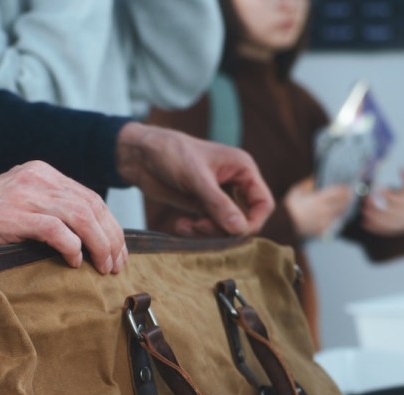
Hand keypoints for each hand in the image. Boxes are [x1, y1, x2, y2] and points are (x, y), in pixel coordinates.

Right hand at [0, 160, 124, 273]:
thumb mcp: (18, 208)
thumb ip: (48, 213)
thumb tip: (88, 241)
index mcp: (41, 173)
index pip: (90, 197)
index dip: (111, 227)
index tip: (119, 252)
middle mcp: (36, 177)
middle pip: (91, 206)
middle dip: (111, 238)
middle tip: (117, 265)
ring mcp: (23, 194)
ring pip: (80, 216)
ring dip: (99, 245)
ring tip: (103, 267)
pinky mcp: (11, 215)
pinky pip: (56, 229)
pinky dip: (72, 247)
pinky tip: (74, 262)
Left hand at [115, 121, 272, 236]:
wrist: (140, 156)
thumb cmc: (170, 153)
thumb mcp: (196, 178)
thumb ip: (218, 204)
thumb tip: (240, 230)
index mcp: (242, 169)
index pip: (263, 203)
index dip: (253, 222)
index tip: (233, 233)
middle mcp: (235, 184)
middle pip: (245, 220)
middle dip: (224, 229)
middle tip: (200, 227)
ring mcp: (218, 197)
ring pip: (226, 228)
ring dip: (207, 232)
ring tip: (187, 226)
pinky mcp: (202, 206)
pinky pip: (209, 228)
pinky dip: (196, 231)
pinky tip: (180, 225)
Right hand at [284, 177, 352, 238]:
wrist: (284, 226)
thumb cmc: (288, 208)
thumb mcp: (295, 192)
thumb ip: (306, 184)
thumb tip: (314, 179)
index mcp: (318, 199)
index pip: (337, 192)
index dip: (344, 189)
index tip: (347, 186)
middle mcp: (324, 210)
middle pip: (342, 203)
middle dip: (348, 198)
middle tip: (352, 194)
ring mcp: (324, 221)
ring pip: (340, 213)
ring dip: (344, 208)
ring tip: (347, 204)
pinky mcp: (322, 230)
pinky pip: (334, 223)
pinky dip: (337, 218)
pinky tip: (338, 216)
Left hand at [359, 167, 403, 235]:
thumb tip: (403, 167)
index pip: (399, 199)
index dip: (388, 194)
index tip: (377, 189)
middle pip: (390, 210)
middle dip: (377, 205)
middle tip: (366, 200)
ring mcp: (398, 223)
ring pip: (385, 221)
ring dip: (373, 216)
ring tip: (364, 210)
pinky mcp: (391, 231)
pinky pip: (381, 229)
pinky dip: (372, 226)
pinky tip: (364, 222)